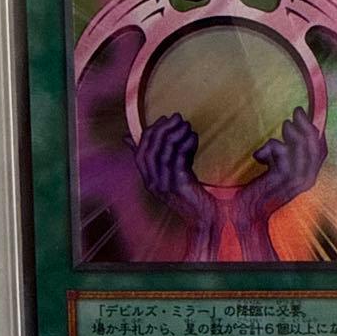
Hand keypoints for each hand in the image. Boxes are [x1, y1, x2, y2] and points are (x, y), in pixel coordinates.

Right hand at [131, 114, 222, 260]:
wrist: (203, 217)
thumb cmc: (189, 193)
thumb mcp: (171, 172)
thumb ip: (159, 155)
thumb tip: (133, 138)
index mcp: (149, 180)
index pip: (140, 152)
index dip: (150, 132)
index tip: (164, 119)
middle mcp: (154, 183)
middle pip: (150, 150)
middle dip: (162, 130)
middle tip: (176, 117)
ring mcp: (166, 186)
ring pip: (163, 153)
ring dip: (175, 134)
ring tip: (186, 124)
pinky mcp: (180, 186)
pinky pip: (179, 160)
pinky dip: (185, 145)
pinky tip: (193, 137)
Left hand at [230, 107, 326, 259]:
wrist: (245, 217)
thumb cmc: (256, 194)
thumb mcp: (273, 170)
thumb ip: (279, 156)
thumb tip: (281, 137)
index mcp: (307, 177)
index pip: (321, 151)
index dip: (316, 132)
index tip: (309, 116)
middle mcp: (306, 180)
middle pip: (317, 148)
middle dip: (308, 126)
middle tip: (298, 111)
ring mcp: (297, 182)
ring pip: (304, 148)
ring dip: (294, 133)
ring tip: (285, 126)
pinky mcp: (284, 181)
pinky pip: (285, 155)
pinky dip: (273, 148)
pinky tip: (259, 155)